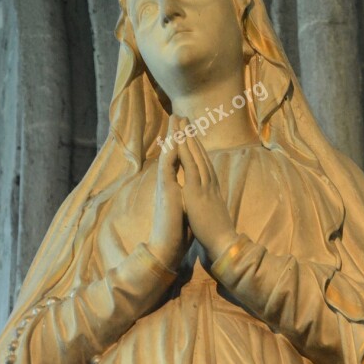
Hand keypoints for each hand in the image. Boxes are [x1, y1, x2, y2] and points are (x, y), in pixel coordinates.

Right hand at [147, 115, 190, 269]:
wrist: (168, 248)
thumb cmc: (178, 231)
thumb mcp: (187, 207)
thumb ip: (190, 195)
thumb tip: (197, 190)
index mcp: (177, 185)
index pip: (181, 159)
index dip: (185, 143)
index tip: (189, 128)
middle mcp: (169, 182)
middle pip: (173, 152)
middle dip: (178, 133)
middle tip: (180, 115)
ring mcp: (166, 186)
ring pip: (168, 156)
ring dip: (173, 137)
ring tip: (176, 120)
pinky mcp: (166, 192)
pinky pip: (167, 168)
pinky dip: (170, 154)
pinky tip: (174, 141)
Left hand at [176, 117, 238, 259]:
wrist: (223, 244)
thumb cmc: (217, 233)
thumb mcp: (211, 213)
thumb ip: (208, 202)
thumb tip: (205, 200)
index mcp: (212, 188)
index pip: (203, 163)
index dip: (197, 147)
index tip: (190, 133)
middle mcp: (210, 182)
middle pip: (200, 153)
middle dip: (192, 135)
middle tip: (185, 118)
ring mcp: (205, 185)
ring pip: (196, 155)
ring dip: (188, 136)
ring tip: (181, 120)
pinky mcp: (198, 191)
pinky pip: (191, 166)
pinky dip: (185, 151)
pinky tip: (180, 139)